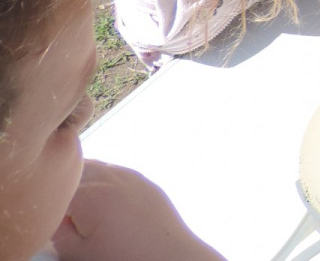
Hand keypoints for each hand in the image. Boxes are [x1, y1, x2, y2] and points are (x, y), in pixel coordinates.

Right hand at [52, 160, 224, 260]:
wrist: (170, 258)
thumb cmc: (123, 258)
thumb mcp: (76, 253)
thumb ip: (57, 229)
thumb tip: (54, 213)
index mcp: (89, 193)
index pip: (54, 186)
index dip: (49, 201)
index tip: (53, 217)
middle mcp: (110, 176)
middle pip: (74, 170)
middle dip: (65, 187)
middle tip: (66, 213)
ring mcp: (131, 176)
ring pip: (96, 167)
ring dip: (84, 181)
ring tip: (85, 211)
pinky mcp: (145, 182)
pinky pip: (117, 173)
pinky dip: (105, 183)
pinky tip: (106, 205)